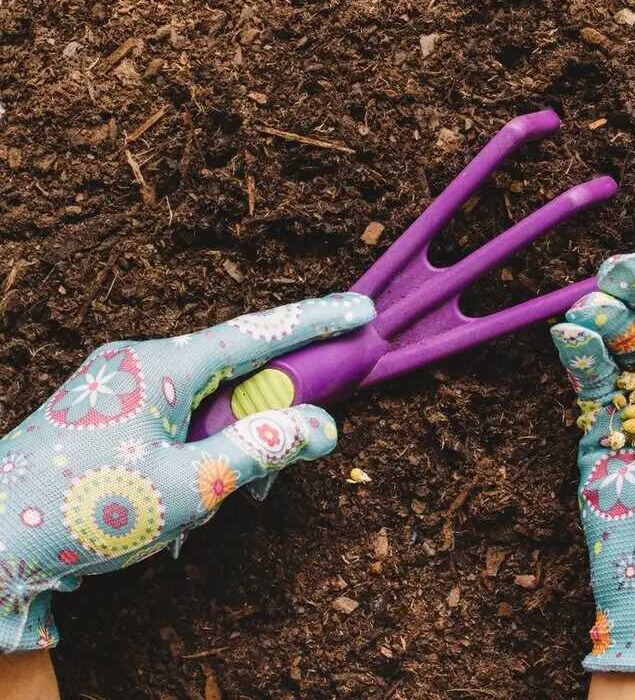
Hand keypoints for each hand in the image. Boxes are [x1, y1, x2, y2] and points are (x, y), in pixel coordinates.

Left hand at [0, 293, 372, 651]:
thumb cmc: (84, 511)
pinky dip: (190, 453)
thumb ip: (261, 449)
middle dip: (261, 419)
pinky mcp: (102, 411)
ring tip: (204, 512)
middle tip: (267, 476)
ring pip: (201, 402)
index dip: (316, 322)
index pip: (259, 333)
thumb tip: (321, 426)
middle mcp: (140, 362)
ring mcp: (117, 385)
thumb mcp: (189, 485)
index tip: (362, 311)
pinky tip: (176, 507)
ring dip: (220, 449)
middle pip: (233, 373)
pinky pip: (170, 418)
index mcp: (163, 366)